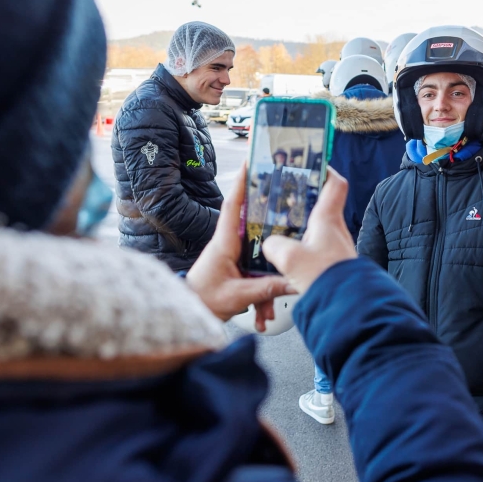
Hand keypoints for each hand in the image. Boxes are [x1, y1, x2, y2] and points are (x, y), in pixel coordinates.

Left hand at [186, 162, 294, 329]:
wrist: (190, 317)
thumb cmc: (203, 303)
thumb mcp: (237, 296)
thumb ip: (265, 289)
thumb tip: (292, 281)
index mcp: (224, 243)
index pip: (234, 206)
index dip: (242, 183)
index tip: (250, 162)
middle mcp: (229, 246)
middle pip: (256, 227)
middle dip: (272, 224)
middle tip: (290, 209)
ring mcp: (234, 258)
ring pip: (261, 260)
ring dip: (267, 288)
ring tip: (266, 313)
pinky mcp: (238, 271)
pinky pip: (258, 279)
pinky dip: (262, 299)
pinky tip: (261, 319)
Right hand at [262, 168, 356, 294]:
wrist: (346, 307)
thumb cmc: (325, 278)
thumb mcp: (289, 258)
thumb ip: (274, 246)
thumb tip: (270, 244)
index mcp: (328, 220)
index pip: (334, 184)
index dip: (325, 171)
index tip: (312, 166)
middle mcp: (335, 231)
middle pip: (321, 206)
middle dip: (302, 202)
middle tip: (284, 201)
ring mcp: (335, 249)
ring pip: (317, 230)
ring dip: (301, 228)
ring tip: (280, 230)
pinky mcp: (332, 265)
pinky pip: (316, 250)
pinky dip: (302, 248)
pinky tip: (287, 258)